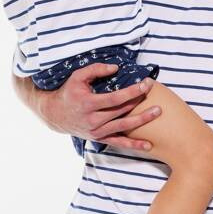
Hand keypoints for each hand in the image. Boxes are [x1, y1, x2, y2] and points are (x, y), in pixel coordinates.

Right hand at [36, 63, 159, 150]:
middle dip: (139, 100)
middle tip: (153, 90)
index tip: (145, 84)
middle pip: (122, 110)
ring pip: (123, 126)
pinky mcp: (99, 139)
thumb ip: (96, 69)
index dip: (132, 91)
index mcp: (88, 103)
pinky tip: (148, 145)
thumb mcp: (77, 76)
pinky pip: (118, 143)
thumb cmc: (69, 92)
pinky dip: (133, 145)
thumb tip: (116, 68)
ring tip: (157, 112)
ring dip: (142, 120)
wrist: (55, 115)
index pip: (116, 97)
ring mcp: (97, 131)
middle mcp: (93, 119)